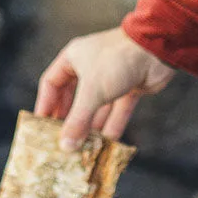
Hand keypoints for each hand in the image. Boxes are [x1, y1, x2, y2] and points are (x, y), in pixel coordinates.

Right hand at [35, 27, 174, 150]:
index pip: (51, 83)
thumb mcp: (92, 92)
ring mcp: (110, 77)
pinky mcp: (128, 87)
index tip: (41, 127)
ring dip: (91, 126)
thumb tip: (65, 146)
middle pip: (73, 97)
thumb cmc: (117, 62)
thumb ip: (77, 120)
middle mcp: (89, 66)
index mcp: (74, 58)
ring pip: (96, 106)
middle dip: (70, 119)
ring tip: (83, 147)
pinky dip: (112, 125)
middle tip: (61, 140)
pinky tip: (107, 143)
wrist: (157, 50)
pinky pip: (116, 110)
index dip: (45, 105)